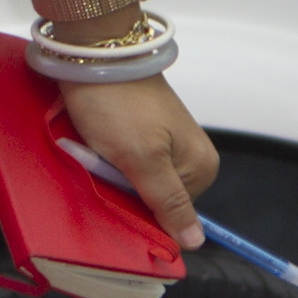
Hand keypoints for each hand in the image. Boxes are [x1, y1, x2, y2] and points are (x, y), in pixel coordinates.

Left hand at [59, 69, 220, 246]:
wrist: (95, 55)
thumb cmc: (118, 106)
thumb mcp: (142, 160)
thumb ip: (169, 203)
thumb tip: (196, 243)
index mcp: (202, 167)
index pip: (171, 217)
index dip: (141, 208)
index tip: (120, 189)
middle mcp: (192, 156)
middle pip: (155, 199)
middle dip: (126, 189)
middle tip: (107, 165)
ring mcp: (169, 142)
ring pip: (138, 181)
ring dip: (114, 174)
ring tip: (100, 151)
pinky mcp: (146, 131)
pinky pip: (128, 162)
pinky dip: (109, 159)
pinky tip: (98, 145)